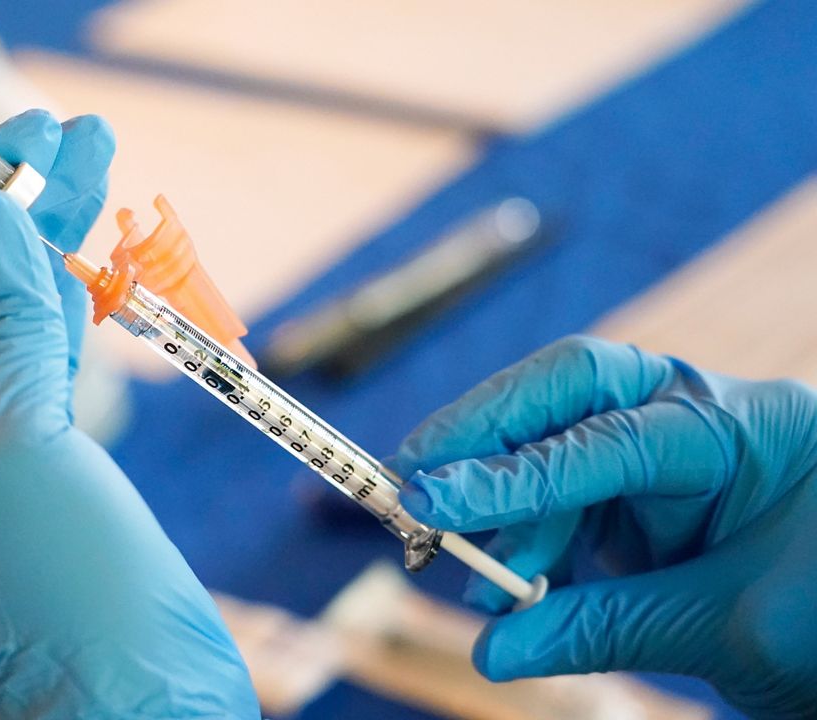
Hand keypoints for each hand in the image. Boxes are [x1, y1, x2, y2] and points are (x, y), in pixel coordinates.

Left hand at [0, 110, 257, 718]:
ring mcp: (4, 454)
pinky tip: (103, 262)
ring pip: (24, 324)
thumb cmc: (59, 592)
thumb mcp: (19, 440)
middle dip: (18, 214)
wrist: (136, 704)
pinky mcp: (65, 473)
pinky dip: (84, 310)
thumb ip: (8, 320)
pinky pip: (62, 368)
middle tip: (71, 133)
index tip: (19, 142)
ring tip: (98, 167)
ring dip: (59, 248)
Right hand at [391, 335, 816, 718]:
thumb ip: (605, 630)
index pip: (611, 436)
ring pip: (554, 441)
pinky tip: (507, 578)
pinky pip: (563, 493)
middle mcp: (696, 416)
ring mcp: (665, 448)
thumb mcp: (728, 631)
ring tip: (463, 565)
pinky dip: (525, 532)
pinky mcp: (640, 491)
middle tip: (412, 481)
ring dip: (500, 502)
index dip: (513, 473)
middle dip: (485, 433)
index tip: (432, 500)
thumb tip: (493, 653)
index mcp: (743, 429)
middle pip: (569, 391)